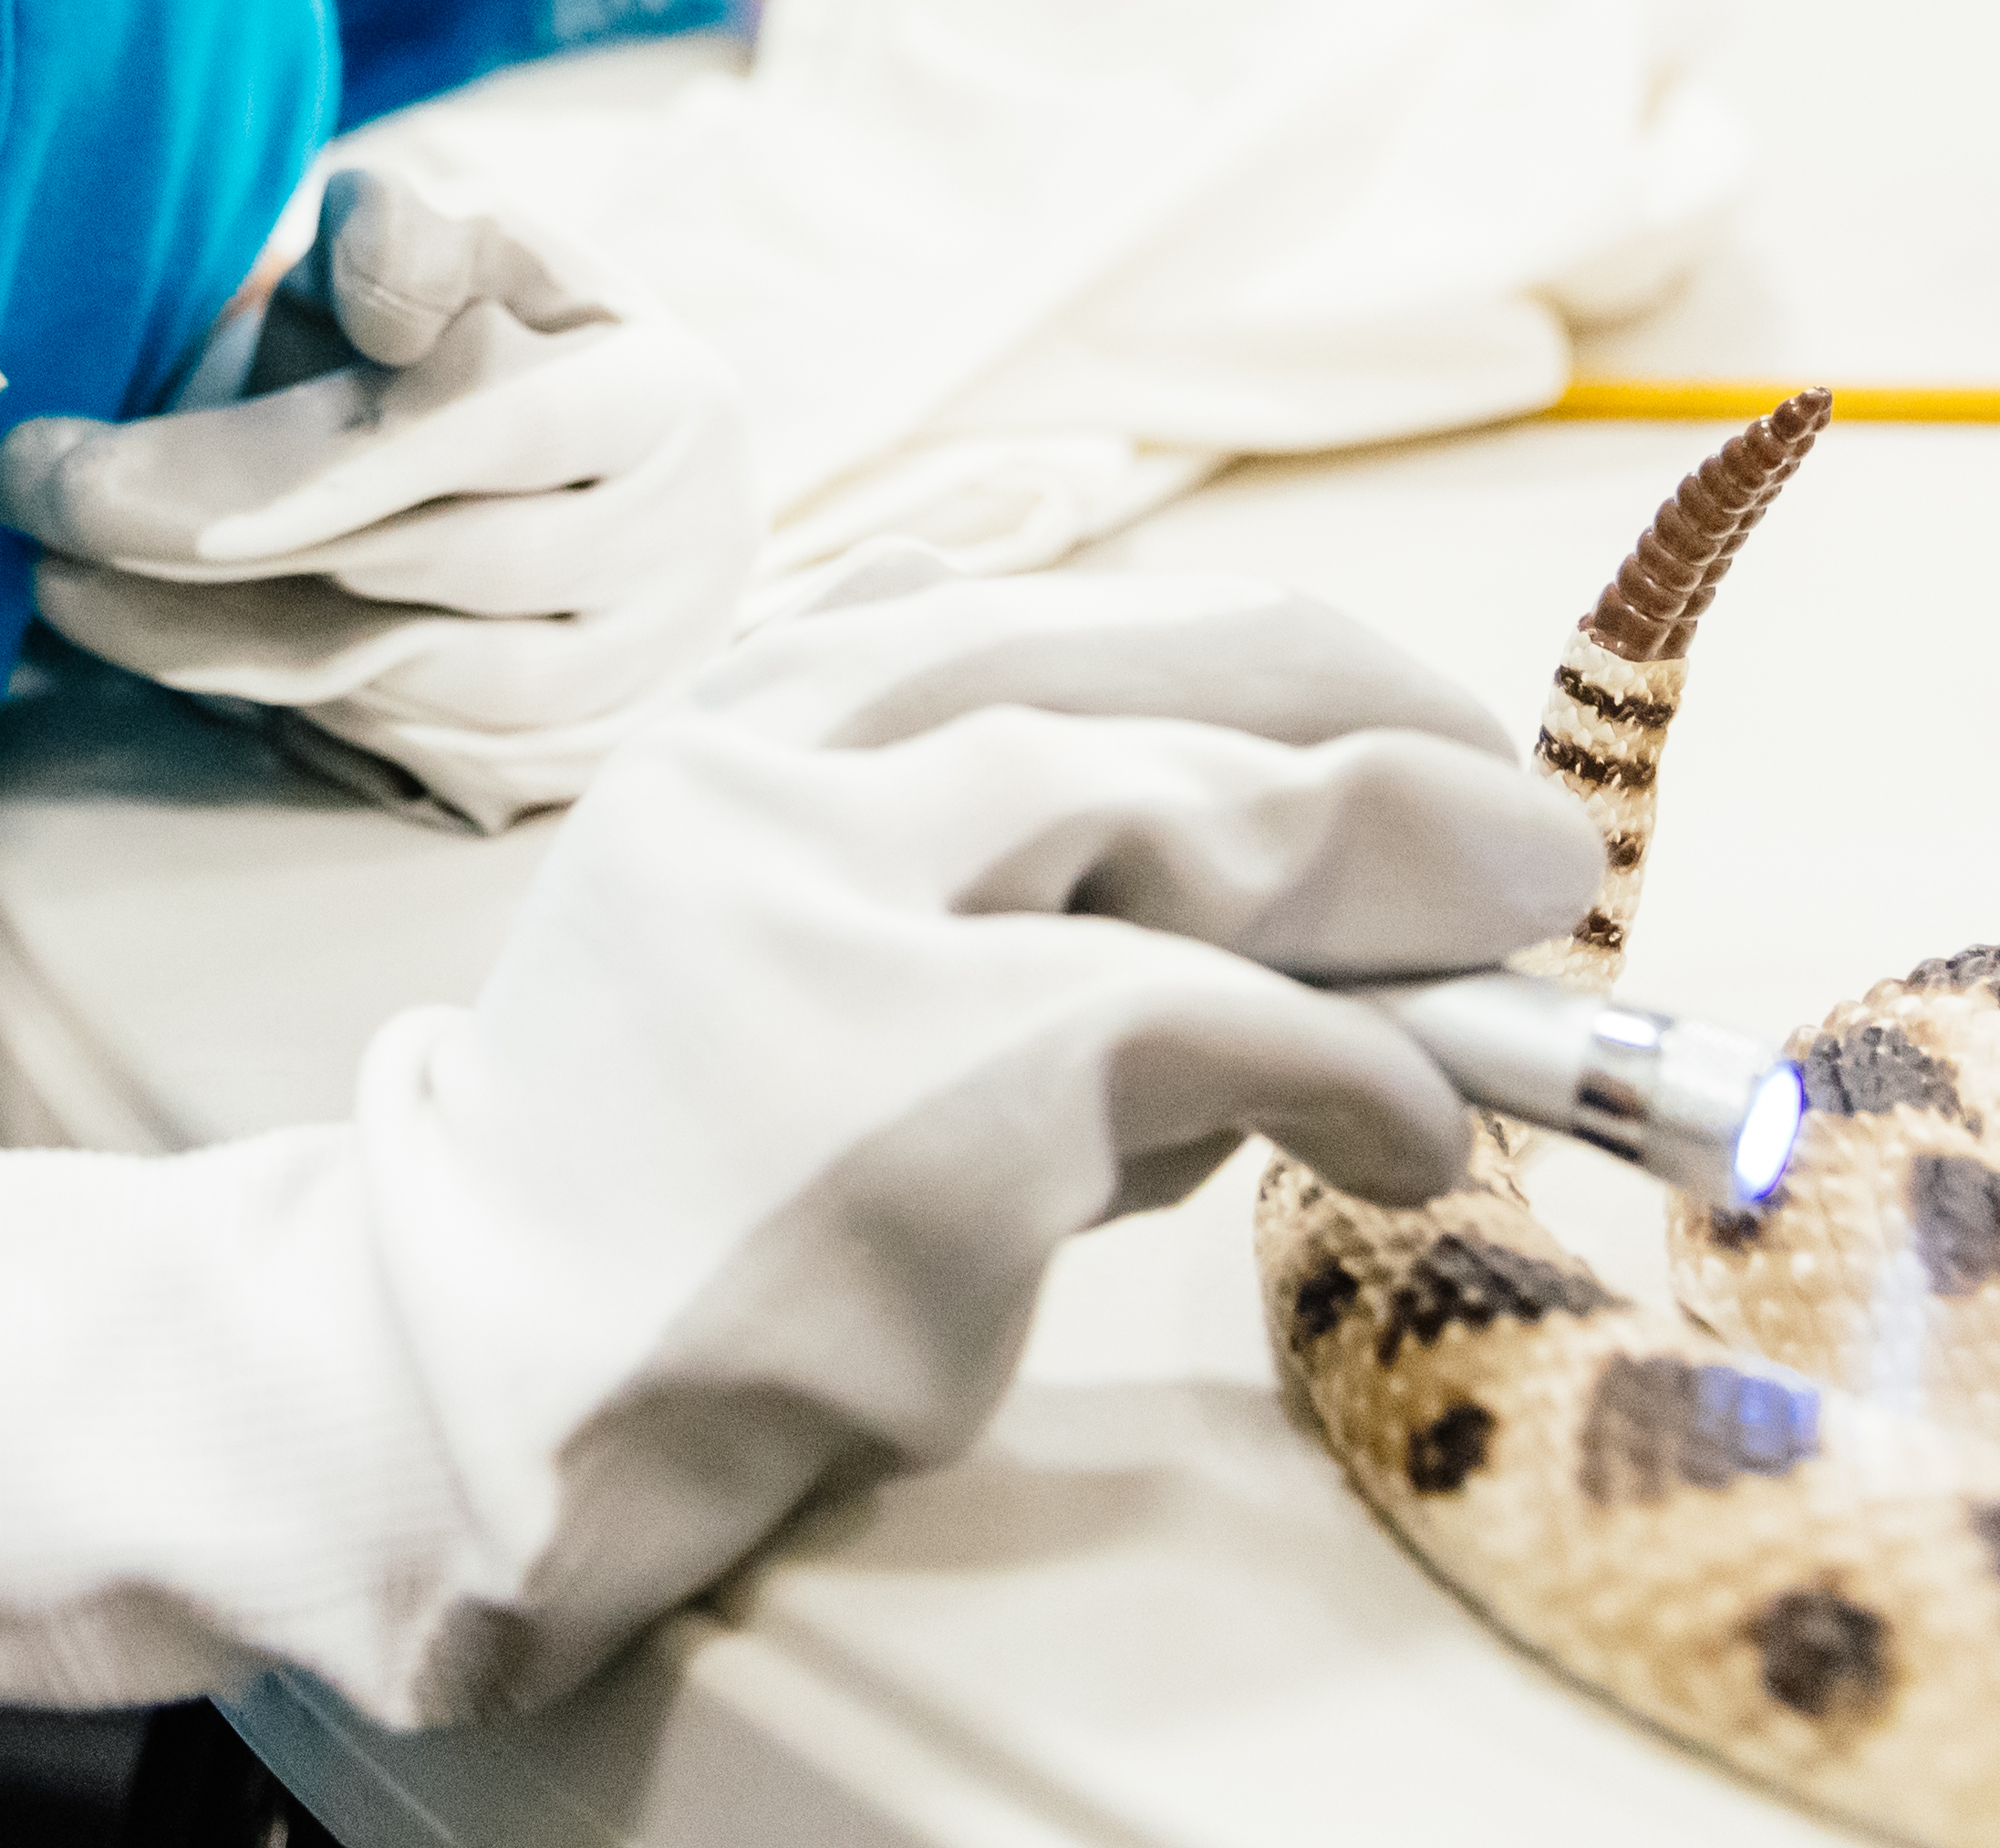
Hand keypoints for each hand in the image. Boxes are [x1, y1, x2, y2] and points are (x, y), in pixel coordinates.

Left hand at [0, 175, 758, 822]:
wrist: (622, 483)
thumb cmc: (518, 338)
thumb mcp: (470, 246)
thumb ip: (404, 238)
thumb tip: (375, 294)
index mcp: (663, 396)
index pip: (476, 428)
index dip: (285, 459)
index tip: (91, 467)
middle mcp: (671, 553)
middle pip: (411, 562)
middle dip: (195, 539)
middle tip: (31, 500)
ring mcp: (625, 677)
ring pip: (385, 667)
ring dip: (200, 630)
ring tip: (58, 573)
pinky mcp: (564, 763)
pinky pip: (385, 738)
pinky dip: (261, 686)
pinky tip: (155, 632)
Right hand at [0, 560, 1600, 1751]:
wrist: (466, 1377)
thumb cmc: (662, 1181)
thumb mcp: (797, 948)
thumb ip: (990, 881)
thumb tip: (1304, 889)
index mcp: (751, 713)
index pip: (1058, 621)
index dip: (1277, 662)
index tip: (1411, 723)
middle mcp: (789, 767)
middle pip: (1155, 690)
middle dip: (1383, 751)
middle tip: (1534, 837)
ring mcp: (853, 910)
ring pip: (1196, 827)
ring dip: (1399, 898)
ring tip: (1514, 987)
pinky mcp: (939, 1074)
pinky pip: (1221, 1026)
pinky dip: (1355, 1074)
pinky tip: (1406, 1136)